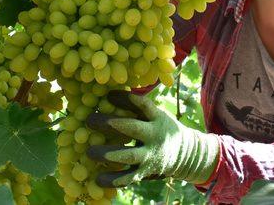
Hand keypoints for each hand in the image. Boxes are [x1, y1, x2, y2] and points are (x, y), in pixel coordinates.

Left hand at [86, 90, 219, 187]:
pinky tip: (98, 178)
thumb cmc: (160, 127)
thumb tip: (108, 94)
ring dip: (107, 154)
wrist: (185, 153)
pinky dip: (113, 179)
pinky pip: (129, 177)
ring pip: (129, 155)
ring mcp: (151, 155)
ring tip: (89, 152)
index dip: (125, 99)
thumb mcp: (156, 114)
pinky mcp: (146, 171)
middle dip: (110, 124)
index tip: (108, 96)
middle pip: (132, 128)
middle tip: (90, 120)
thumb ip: (137, 107)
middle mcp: (155, 135)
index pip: (142, 104)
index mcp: (157, 117)